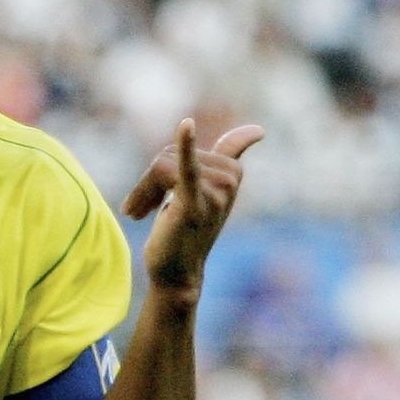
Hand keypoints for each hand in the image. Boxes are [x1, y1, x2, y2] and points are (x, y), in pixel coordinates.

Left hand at [121, 118, 263, 301]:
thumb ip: (199, 168)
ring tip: (140, 212)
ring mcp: (215, 193)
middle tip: (145, 207)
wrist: (174, 274)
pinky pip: (186, 168)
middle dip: (149, 179)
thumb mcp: (193, 196)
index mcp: (230, 178)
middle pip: (168, 152)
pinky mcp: (194, 203)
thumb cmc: (180, 233)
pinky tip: (187, 126)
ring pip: (159, 164)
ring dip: (142, 191)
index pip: (231, 148)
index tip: (259, 132)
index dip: (241, 139)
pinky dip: (185, 145)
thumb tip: (219, 144)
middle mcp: (228, 182)